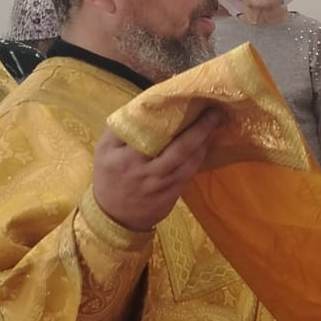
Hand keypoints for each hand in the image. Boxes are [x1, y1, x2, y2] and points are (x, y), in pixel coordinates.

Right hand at [90, 109, 224, 231]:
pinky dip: (200, 156)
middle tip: (215, 112)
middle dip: (201, 129)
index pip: (153, 135)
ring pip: (190, 161)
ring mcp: (164, 185)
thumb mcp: (105, 151)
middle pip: (181, 148)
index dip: (174, 120)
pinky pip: (191, 172)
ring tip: (215, 123)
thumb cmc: (109, 177)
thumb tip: (146, 105)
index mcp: (128, 159)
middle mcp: (148, 172)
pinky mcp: (174, 194)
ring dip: (205, 141)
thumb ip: (123, 129)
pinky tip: (206, 143)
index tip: (189, 102)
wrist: (114, 217)